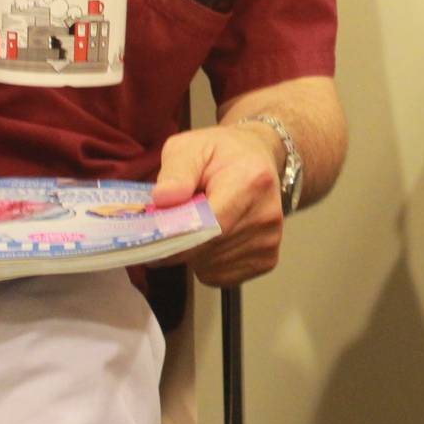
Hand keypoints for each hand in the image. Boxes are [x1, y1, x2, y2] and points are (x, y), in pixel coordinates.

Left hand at [154, 123, 283, 286]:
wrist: (258, 159)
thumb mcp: (190, 147)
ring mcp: (270, 240)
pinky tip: (211, 239)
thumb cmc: (222, 154)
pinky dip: (206, 264)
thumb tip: (163, 199)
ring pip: (210, 267)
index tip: (153, 240)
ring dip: (193, 254)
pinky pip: (221, 277)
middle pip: (208, 249)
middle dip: (179, 244)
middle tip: (167, 227)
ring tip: (198, 225)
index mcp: (250, 182)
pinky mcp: (267, 259)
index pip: (211, 226)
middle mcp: (266, 214)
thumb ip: (175, 171)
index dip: (177, 238)